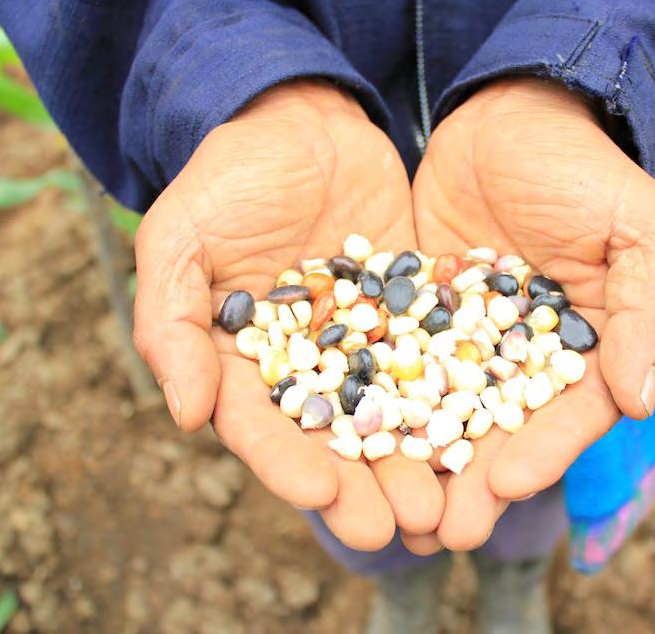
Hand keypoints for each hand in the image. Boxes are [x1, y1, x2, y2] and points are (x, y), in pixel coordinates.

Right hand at [132, 80, 442, 549]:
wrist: (303, 124)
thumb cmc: (228, 176)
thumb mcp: (180, 236)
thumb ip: (170, 322)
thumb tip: (186, 416)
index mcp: (244, 362)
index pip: (261, 427)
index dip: (287, 464)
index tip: (321, 495)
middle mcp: (308, 366)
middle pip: (333, 439)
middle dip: (362, 486)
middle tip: (395, 529)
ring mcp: (364, 343)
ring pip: (391, 413)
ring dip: (415, 462)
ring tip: (446, 507)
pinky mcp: (411, 314)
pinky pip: (437, 359)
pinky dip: (458, 397)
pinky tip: (484, 431)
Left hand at [410, 77, 654, 549]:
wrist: (512, 109)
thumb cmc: (585, 167)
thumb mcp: (636, 226)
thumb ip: (645, 310)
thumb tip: (641, 402)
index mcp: (584, 347)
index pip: (567, 414)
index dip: (542, 451)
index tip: (506, 482)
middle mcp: (521, 354)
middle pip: (500, 429)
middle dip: (474, 480)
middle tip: (444, 530)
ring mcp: (464, 335)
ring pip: (442, 408)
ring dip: (421, 461)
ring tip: (392, 509)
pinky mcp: (414, 310)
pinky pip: (394, 359)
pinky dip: (374, 399)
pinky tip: (347, 435)